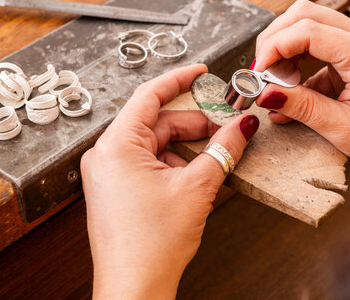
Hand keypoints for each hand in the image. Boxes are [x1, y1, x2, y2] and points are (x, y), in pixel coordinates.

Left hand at [80, 64, 258, 298]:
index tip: (201, 71)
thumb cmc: (150, 246)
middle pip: (158, 122)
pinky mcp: (119, 188)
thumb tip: (242, 126)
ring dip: (188, 145)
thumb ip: (223, 149)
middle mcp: (107, 156)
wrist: (135, 289)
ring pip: (157, 143)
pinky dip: (176, 161)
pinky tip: (199, 171)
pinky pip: (151, 161)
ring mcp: (111, 173)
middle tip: (226, 124)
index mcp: (116, 147)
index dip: (180, 79)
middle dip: (195, 122)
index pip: (149, 96)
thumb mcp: (197, 188)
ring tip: (217, 152)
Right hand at [254, 0, 349, 165]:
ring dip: (284, 50)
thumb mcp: (344, 128)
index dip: (275, 46)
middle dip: (275, 40)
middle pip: (305, 15)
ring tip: (274, 84)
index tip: (258, 71)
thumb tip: (266, 94)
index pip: (309, 30)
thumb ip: (303, 107)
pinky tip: (288, 91)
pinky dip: (296, 64)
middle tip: (260, 72)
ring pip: (308, 24)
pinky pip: (315, 46)